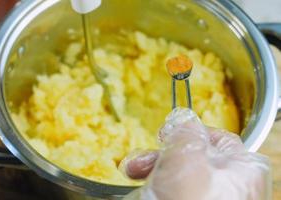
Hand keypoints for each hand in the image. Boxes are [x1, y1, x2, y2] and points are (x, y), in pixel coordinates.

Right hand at [122, 108, 270, 199]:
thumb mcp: (186, 154)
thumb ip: (185, 129)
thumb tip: (181, 118)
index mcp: (243, 169)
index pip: (220, 138)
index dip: (190, 131)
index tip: (165, 132)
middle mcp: (230, 188)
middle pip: (195, 157)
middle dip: (161, 154)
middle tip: (139, 161)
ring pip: (180, 177)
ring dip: (153, 170)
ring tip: (132, 174)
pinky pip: (174, 194)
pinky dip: (156, 188)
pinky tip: (143, 190)